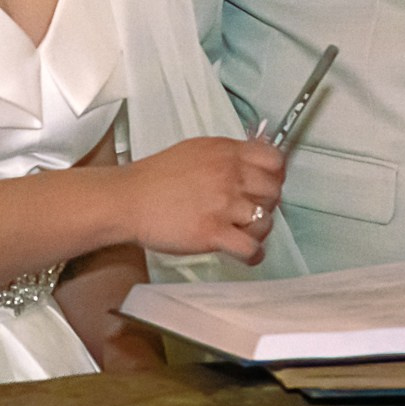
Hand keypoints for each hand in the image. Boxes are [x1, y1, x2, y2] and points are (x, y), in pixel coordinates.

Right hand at [121, 137, 284, 263]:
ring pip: (266, 221)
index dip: (276, 175)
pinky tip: (245, 254)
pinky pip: (250, 248)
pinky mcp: (213, 233)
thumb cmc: (156, 178)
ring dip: (258, 230)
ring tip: (244, 233)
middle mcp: (229, 175)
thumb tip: (253, 158)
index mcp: (226, 152)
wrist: (128, 199)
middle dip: (267, 204)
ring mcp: (223, 205)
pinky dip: (253, 255)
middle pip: (274, 192)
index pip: (274, 159)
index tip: (268, 184)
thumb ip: (227, 155)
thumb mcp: (197, 150)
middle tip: (252, 211)